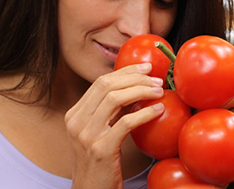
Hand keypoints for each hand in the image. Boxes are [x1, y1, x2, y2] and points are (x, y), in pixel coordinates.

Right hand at [65, 63, 165, 188]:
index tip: (146, 68)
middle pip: (107, 85)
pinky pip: (126, 122)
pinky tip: (158, 110)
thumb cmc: (99, 164)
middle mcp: (77, 122)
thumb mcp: (97, 134)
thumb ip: (109, 113)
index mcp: (74, 115)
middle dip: (135, 77)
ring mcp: (87, 135)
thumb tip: (134, 90)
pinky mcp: (101, 149)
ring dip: (141, 91)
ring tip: (159, 92)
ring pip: (115, 99)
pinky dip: (144, 113)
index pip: (100, 82)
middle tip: (157, 78)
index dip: (125, 71)